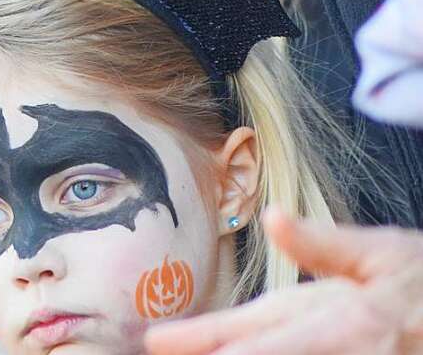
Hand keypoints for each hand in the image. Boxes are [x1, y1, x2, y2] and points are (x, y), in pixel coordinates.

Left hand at [145, 208, 422, 354]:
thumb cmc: (417, 279)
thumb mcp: (379, 253)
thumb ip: (324, 244)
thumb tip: (272, 215)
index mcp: (337, 315)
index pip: (256, 329)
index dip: (205, 338)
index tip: (159, 341)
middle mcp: (338, 348)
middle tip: (160, 349)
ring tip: (197, 353)